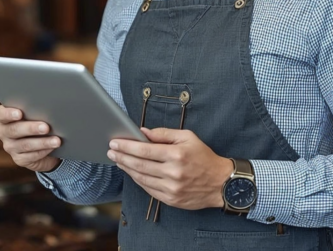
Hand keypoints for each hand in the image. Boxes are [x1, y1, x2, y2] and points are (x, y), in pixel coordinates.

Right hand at [0, 105, 61, 172]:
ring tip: (56, 140)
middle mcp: (3, 132)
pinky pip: (31, 156)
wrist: (40, 143)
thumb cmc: (37, 121)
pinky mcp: (18, 159)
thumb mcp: (34, 114)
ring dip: (42, 142)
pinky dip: (43, 151)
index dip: (8, 114)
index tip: (19, 113)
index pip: (0, 114)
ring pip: (25, 144)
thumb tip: (48, 109)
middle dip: (31, 128)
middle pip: (14, 130)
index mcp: (3, 117)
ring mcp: (9, 147)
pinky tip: (52, 147)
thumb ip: (34, 111)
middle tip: (46, 127)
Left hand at [108, 127, 233, 210]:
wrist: (222, 183)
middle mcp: (173, 172)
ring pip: (141, 178)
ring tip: (118, 160)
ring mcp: (171, 188)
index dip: (126, 146)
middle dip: (122, 157)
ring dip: (127, 169)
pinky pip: (148, 189)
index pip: (144, 149)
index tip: (115, 142)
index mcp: (176, 155)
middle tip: (111, 151)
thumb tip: (143, 132)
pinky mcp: (171, 199)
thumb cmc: (204, 158)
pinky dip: (137, 180)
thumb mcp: (188, 138)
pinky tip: (131, 172)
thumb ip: (164, 134)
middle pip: (139, 164)